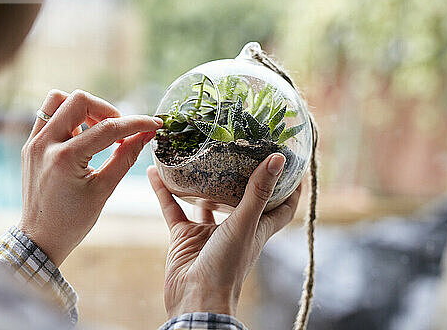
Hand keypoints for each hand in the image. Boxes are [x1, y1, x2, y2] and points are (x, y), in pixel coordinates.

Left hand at [19, 89, 162, 265]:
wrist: (40, 238)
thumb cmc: (73, 220)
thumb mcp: (104, 189)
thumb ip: (126, 157)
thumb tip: (146, 134)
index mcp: (65, 159)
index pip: (107, 128)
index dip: (136, 123)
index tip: (153, 124)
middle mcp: (45, 144)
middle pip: (80, 100)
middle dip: (107, 110)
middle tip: (120, 131)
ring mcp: (34, 142)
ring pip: (59, 100)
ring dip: (83, 109)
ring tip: (97, 131)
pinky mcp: (30, 144)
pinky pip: (48, 114)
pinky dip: (68, 117)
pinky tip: (81, 136)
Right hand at [147, 153, 300, 317]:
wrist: (195, 299)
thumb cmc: (227, 267)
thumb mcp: (245, 224)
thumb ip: (257, 192)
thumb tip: (277, 159)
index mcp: (257, 228)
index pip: (281, 206)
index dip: (289, 188)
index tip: (292, 164)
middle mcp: (234, 228)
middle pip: (241, 198)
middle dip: (241, 175)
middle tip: (239, 147)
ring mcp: (208, 233)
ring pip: (204, 200)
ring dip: (200, 181)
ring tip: (196, 153)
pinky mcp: (184, 237)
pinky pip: (173, 208)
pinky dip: (164, 191)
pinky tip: (154, 172)